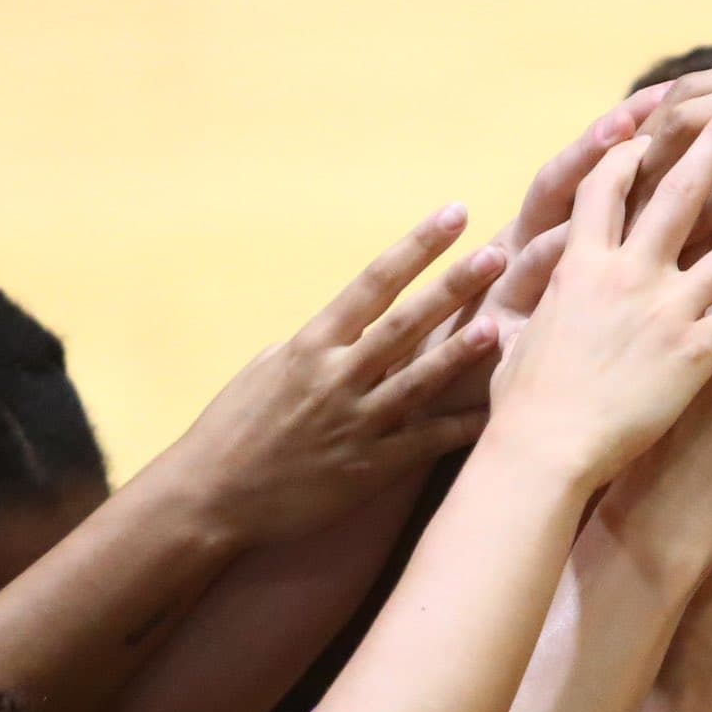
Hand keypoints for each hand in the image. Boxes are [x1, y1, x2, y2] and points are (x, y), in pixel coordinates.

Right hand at [173, 204, 504, 546]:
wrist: (211, 497)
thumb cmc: (234, 428)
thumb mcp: (267, 369)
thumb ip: (316, 345)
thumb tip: (350, 326)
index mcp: (311, 344)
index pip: (373, 282)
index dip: (417, 246)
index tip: (453, 215)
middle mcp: (335, 377)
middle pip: (404, 323)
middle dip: (453, 287)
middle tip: (497, 255)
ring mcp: (354, 423)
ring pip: (417, 381)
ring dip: (460, 353)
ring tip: (500, 324)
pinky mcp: (367, 469)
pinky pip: (422, 445)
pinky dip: (459, 429)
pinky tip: (494, 413)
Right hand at [488, 97, 711, 487]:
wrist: (542, 451)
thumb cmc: (519, 407)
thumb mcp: (515, 339)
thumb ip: (532, 307)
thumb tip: (507, 297)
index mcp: (578, 264)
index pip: (605, 186)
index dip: (630, 151)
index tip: (655, 127)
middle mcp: (626, 273)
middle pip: (681, 191)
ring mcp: (665, 310)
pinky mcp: (694, 354)